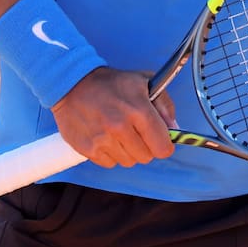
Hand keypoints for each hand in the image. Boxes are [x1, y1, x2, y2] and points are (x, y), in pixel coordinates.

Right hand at [50, 67, 176, 167]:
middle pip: (146, 157)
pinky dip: (111, 154)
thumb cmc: (112, 82)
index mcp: (139, 110)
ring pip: (128, 162)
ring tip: (119, 132)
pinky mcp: (87, 149)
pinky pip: (110, 163)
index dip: (163, 144)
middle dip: (145, 146)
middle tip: (136, 131)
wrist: (73, 83)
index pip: (162, 148)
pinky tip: (106, 136)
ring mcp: (103, 140)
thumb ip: (165, 105)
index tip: (158, 138)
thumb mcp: (145, 82)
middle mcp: (121, 127)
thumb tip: (174, 129)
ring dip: (128, 150)